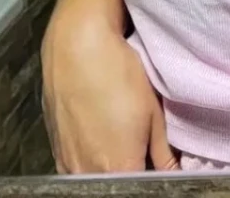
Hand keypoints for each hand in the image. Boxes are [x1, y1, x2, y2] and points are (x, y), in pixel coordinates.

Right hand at [41, 12, 178, 173]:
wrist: (77, 46)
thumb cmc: (118, 74)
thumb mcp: (152, 112)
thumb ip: (163, 152)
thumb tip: (174, 172)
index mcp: (119, 168)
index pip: (140, 188)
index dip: (152, 178)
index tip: (157, 164)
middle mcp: (88, 173)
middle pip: (114, 185)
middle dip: (129, 172)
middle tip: (140, 148)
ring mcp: (67, 163)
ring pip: (93, 179)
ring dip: (107, 168)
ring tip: (118, 138)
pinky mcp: (55, 149)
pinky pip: (75, 168)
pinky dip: (89, 160)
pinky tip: (99, 136)